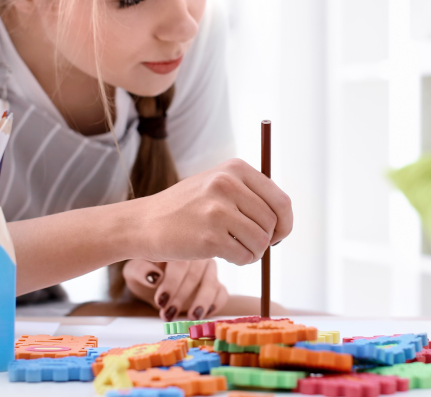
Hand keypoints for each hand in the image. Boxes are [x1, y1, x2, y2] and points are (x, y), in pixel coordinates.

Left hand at [123, 259, 229, 320]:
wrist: (151, 283)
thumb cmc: (144, 272)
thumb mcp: (134, 271)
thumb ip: (140, 271)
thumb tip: (154, 277)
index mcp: (178, 245)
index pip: (180, 262)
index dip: (172, 283)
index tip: (161, 301)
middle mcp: (198, 254)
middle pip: (196, 274)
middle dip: (182, 297)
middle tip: (168, 314)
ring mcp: (209, 269)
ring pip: (212, 284)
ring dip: (200, 302)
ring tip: (190, 317)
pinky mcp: (216, 285)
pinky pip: (222, 293)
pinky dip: (215, 304)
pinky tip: (202, 314)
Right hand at [128, 158, 291, 265]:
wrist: (145, 222)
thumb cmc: (187, 208)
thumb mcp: (218, 185)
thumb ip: (251, 195)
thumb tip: (285, 221)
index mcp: (235, 168)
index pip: (281, 201)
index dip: (285, 223)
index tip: (277, 235)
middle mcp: (227, 184)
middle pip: (272, 223)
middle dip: (267, 240)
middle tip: (249, 244)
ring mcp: (218, 210)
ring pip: (261, 242)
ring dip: (253, 252)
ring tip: (235, 248)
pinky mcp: (210, 237)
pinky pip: (244, 256)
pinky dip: (240, 260)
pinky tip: (223, 254)